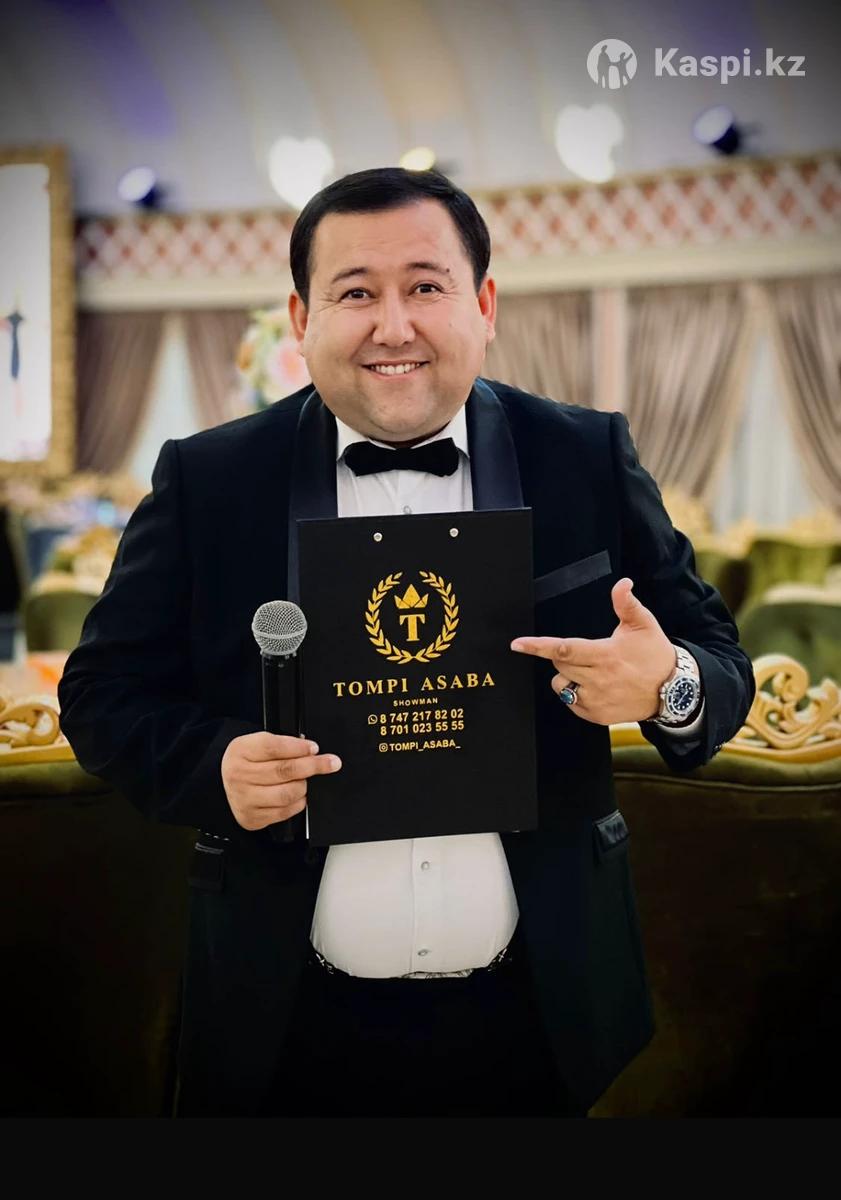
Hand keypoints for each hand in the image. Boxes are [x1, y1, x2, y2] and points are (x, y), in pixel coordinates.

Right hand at [221, 732, 340, 830]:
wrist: (223, 784)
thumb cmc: (247, 761)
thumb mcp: (256, 744)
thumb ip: (281, 744)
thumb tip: (310, 750)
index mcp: (241, 751)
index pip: (273, 747)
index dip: (298, 747)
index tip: (315, 748)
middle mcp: (239, 776)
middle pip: (284, 770)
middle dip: (313, 766)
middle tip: (332, 763)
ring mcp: (245, 799)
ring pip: (288, 793)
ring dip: (303, 786)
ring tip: (304, 780)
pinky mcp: (252, 818)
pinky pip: (285, 812)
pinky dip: (298, 803)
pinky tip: (297, 795)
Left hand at [511, 577, 675, 724]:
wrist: (672, 691)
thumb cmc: (654, 654)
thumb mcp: (643, 625)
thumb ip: (626, 604)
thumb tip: (622, 583)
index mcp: (605, 655)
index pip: (564, 649)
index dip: (537, 646)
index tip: (517, 644)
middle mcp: (598, 680)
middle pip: (560, 665)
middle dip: (564, 657)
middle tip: (587, 653)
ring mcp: (596, 701)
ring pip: (562, 685)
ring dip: (568, 676)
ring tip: (592, 671)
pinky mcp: (596, 716)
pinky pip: (570, 702)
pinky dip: (576, 693)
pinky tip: (596, 687)